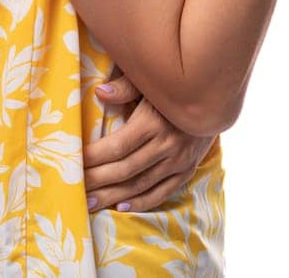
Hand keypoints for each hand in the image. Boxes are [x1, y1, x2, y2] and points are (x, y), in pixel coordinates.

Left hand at [82, 67, 216, 213]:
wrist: (215, 99)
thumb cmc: (173, 87)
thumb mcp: (151, 81)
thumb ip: (126, 87)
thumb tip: (100, 92)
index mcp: (153, 121)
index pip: (117, 146)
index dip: (93, 157)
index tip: (72, 161)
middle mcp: (167, 145)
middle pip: (125, 169)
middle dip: (96, 180)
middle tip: (73, 188)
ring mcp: (178, 161)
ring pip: (140, 185)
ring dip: (112, 196)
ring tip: (89, 203)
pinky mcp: (187, 171)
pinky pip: (162, 192)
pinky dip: (142, 202)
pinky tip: (121, 206)